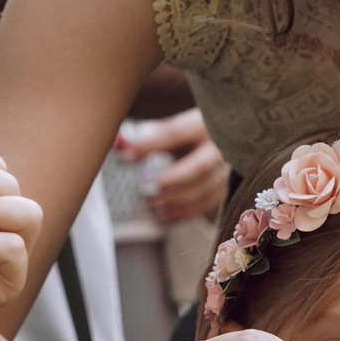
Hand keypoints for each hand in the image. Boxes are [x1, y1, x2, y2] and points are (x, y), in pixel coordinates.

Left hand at [117, 109, 228, 223]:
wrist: (217, 145)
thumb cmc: (186, 136)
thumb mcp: (170, 130)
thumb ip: (142, 136)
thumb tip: (115, 142)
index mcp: (201, 124)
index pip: (175, 133)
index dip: (150, 144)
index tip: (128, 155)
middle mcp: (218, 147)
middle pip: (202, 165)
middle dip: (177, 178)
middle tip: (155, 185)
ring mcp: (224, 171)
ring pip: (206, 189)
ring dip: (177, 200)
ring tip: (152, 203)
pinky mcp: (222, 189)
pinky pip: (206, 205)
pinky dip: (183, 214)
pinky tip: (162, 216)